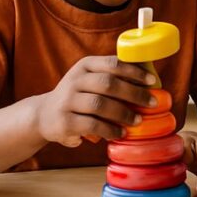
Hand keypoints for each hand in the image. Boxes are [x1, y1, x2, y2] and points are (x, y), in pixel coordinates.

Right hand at [34, 55, 156, 146]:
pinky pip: (92, 125)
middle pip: (109, 84)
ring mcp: (67, 100)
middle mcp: (75, 80)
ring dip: (123, 113)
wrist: (43, 115)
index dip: (134, 72)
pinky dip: (110, 130)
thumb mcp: (90, 80)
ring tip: (138, 120)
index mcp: (85, 65)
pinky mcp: (64, 121)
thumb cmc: (78, 96)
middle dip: (134, 93)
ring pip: (100, 105)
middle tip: (152, 103)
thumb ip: (113, 77)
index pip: (112, 63)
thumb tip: (150, 80)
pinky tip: (120, 133)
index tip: (152, 81)